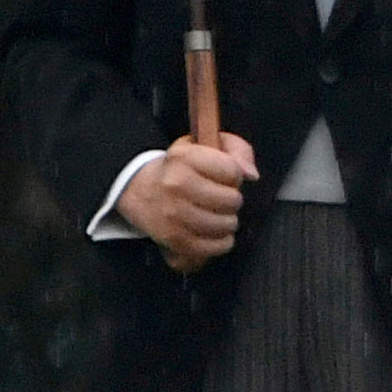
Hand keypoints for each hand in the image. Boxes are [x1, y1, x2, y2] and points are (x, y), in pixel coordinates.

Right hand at [123, 134, 256, 271]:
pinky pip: (215, 247)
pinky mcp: (174, 239)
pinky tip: (214, 232)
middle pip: (232, 200)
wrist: (141, 190)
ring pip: (226, 224)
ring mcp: (173, 214)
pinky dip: (221, 241)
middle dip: (232, 199)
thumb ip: (238, 150)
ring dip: (228, 221)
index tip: (223, 176)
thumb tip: (251, 174)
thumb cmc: (183, 167)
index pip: (232, 171)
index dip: (234, 175)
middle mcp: (176, 184)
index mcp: (184, 157)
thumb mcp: (207, 144)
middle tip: (219, 197)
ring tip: (217, 213)